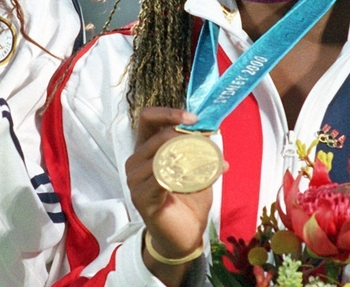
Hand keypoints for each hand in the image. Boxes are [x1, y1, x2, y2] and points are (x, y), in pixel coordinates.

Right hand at [126, 107, 214, 284]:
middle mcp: (136, 161)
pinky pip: (161, 179)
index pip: (148, 119)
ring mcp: (135, 180)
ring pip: (160, 156)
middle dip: (185, 136)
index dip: (169, 113)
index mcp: (146, 149)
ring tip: (207, 165)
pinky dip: (181, 178)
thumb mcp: (197, 170)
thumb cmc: (187, 200)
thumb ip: (200, 151)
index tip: (194, 118)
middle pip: (157, 136)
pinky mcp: (141, 197)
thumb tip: (214, 133)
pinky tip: (193, 184)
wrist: (183, 237)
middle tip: (208, 142)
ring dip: (187, 157)